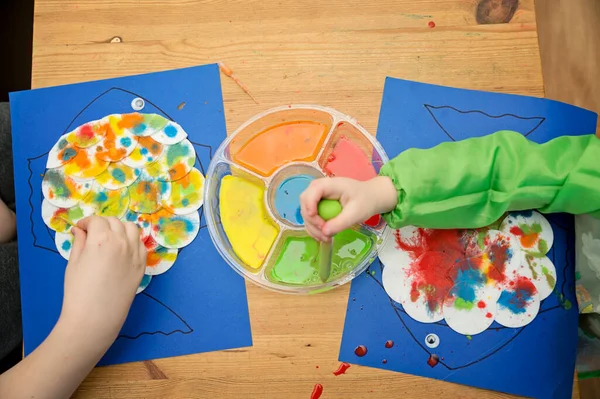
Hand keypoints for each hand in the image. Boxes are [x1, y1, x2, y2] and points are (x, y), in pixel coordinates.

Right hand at [59, 216, 146, 347]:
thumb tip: (80, 230)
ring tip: (110, 238)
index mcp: (102, 238)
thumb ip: (79, 242)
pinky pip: (140, 244)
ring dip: (120, 228)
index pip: (96, 220)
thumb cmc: (78, 291)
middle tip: (93, 234)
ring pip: (131, 229)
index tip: (81, 229)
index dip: (86, 223)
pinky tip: (123, 249)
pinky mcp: (142, 264)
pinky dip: (132, 241)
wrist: (96, 317)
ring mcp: (135, 253)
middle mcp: (122, 241)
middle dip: (102, 224)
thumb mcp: (73, 263)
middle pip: (114, 222)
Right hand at [300, 176, 396, 241]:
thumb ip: (341, 222)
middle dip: (312, 221)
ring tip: (326, 239)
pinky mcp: (317, 204)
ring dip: (313, 227)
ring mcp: (317, 196)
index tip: (318, 223)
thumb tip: (324, 232)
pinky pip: (310, 217)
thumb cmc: (364, 201)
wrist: (370, 198)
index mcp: (330, 184)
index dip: (310, 206)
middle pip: (305, 202)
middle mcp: (319, 188)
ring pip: (305, 211)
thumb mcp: (356, 213)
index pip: (312, 192)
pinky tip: (324, 236)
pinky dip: (314, 228)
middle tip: (325, 234)